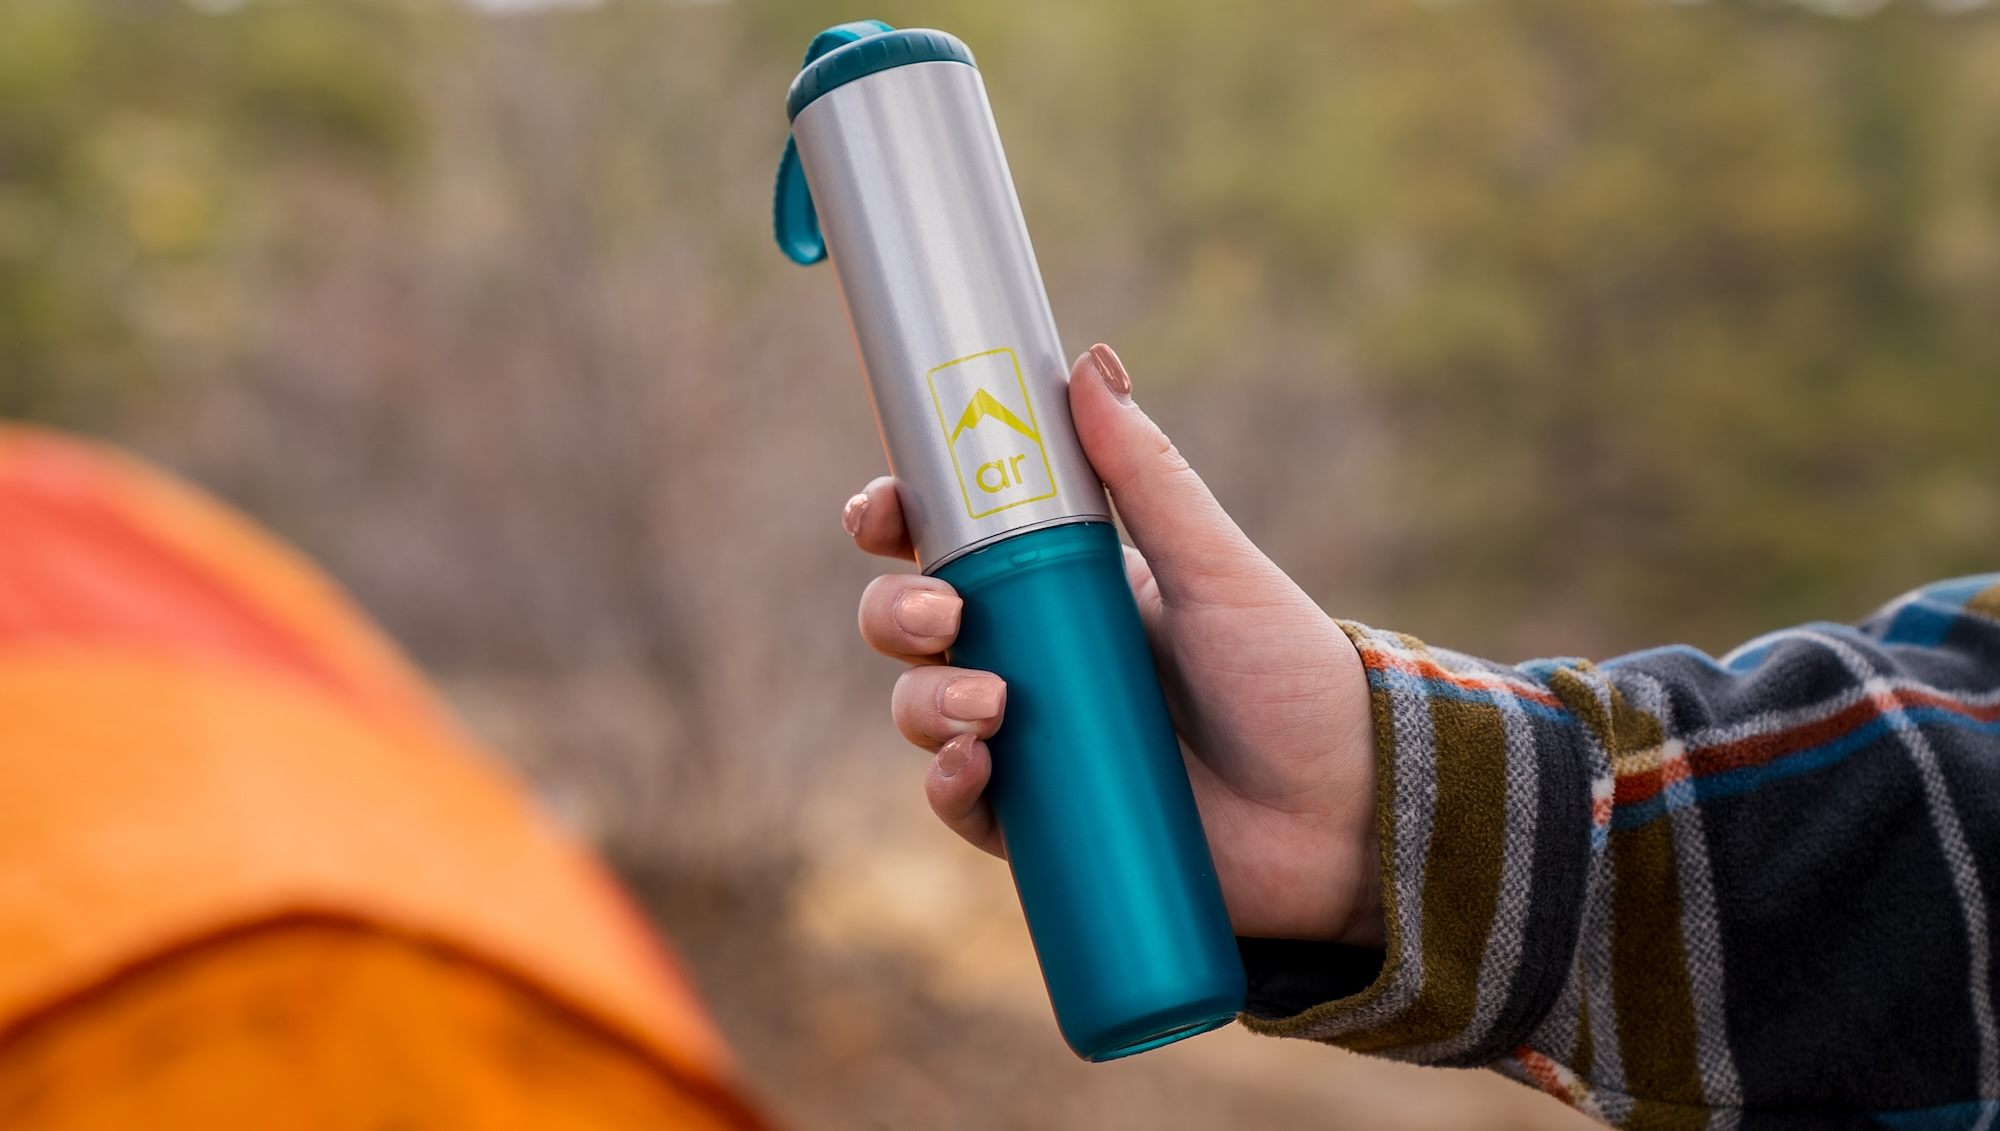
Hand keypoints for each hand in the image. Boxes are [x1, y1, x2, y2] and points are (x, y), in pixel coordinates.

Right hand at [844, 343, 1382, 946]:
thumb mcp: (1215, 569)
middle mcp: (1034, 658)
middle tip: (943, 616)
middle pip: (913, 626)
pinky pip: (961, 804)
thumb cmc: (1289, 679)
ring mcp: (1030, 743)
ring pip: (922, 710)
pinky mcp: (1040, 826)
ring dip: (925, 701)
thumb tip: (1089, 362)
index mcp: (1064, 585)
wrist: (1344, 811)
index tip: (878, 514)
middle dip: (897, 614)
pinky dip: (946, 785)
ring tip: (992, 706)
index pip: (949, 543)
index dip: (894, 522)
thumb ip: (1148, 474)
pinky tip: (973, 767)